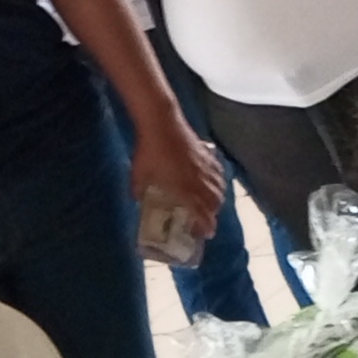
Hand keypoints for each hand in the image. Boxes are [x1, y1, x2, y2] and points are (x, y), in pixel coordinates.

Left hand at [129, 120, 225, 240]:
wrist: (161, 123)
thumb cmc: (149, 151)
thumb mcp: (139, 174)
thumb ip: (139, 189)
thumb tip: (137, 199)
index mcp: (184, 189)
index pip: (201, 212)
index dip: (206, 225)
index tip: (207, 234)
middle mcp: (199, 180)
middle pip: (214, 202)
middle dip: (213, 214)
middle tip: (206, 220)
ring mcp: (205, 166)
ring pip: (219, 187)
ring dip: (217, 198)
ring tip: (212, 203)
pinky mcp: (207, 154)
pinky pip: (219, 171)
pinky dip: (219, 180)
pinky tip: (214, 181)